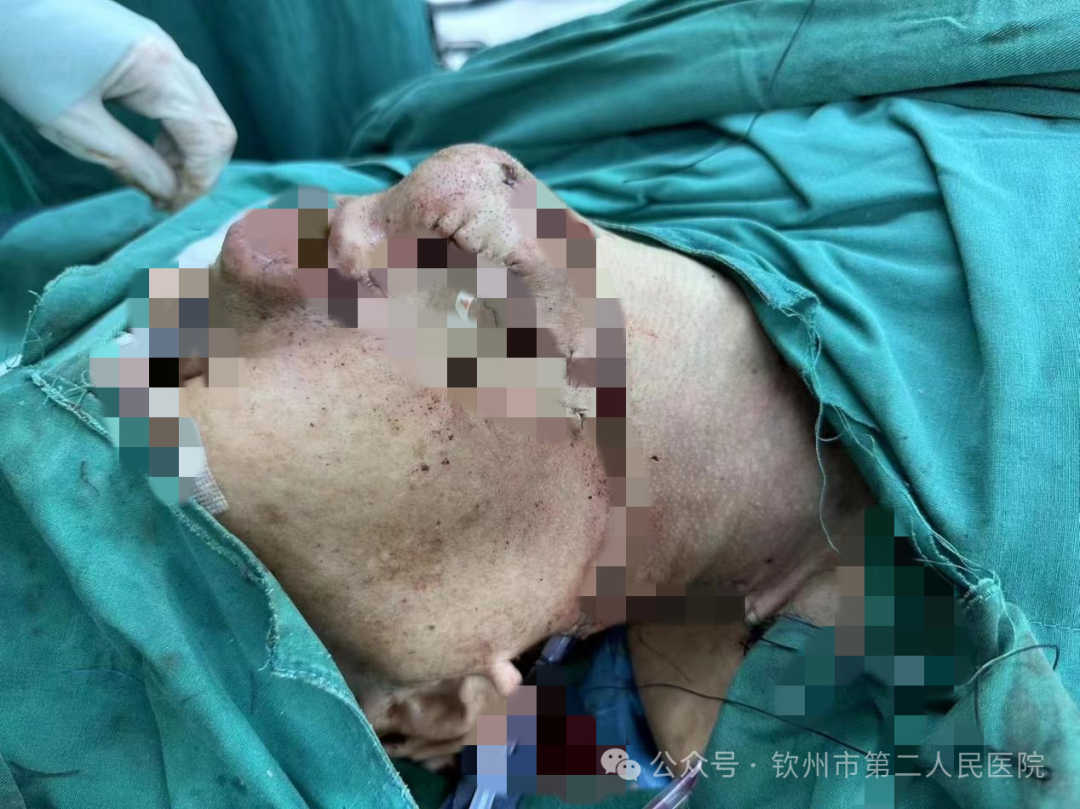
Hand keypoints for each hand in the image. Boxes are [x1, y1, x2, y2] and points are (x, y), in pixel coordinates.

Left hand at [0, 0, 235, 208]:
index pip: (208, 140)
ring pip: (205, 114)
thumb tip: (170, 193)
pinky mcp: (151, 51)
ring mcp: (164, 49)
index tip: (173, 212)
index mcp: (156, 70)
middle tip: (168, 201)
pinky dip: (178, 133)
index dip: (198, 184)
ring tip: (156, 179)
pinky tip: (151, 150)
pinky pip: (185, 100)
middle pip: (217, 127)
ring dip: (191, 154)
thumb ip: (130, 162)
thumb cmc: (22, 56)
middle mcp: (172, 55)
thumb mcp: (72, 123)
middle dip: (201, 171)